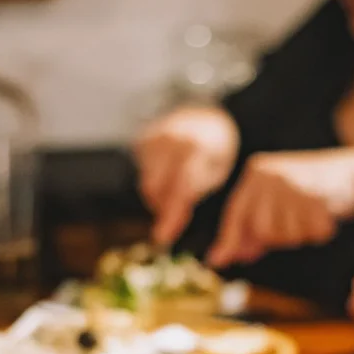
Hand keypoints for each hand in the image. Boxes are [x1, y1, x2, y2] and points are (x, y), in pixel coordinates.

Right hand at [134, 107, 239, 244]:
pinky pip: (141, 174)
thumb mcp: (213, 172)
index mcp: (195, 147)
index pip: (179, 188)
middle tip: (176, 210)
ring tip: (176, 189)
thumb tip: (164, 233)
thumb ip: (191, 196)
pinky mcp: (141, 140)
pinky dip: (153, 183)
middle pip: (154, 188)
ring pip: (145, 183)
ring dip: (157, 196)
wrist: (204, 116)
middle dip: (163, 205)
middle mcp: (170, 139)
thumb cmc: (212, 152)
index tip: (163, 237)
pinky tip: (167, 176)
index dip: (171, 215)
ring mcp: (153, 137)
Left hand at [207, 147, 353, 267]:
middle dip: (278, 237)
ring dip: (301, 235)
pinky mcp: (317, 198)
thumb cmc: (308, 191)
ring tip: (311, 215)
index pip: (236, 213)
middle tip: (297, 222)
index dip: (229, 240)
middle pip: (262, 231)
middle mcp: (272, 176)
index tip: (218, 261)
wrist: (352, 173)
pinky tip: (326, 216)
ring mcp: (294, 186)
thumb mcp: (274, 203)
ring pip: (286, 236)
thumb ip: (248, 228)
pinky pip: (312, 234)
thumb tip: (218, 259)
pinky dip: (320, 232)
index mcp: (257, 172)